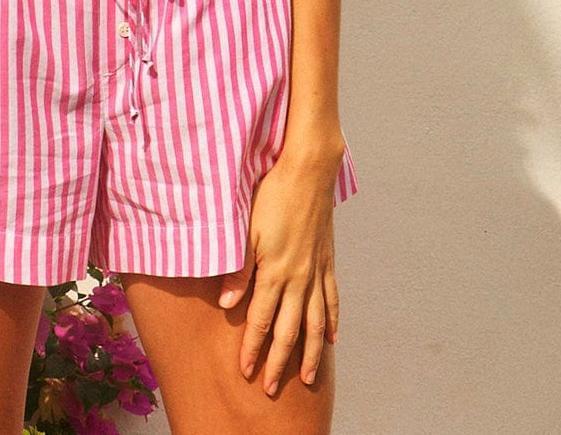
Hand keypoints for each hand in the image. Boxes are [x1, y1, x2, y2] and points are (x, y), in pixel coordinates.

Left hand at [216, 151, 340, 394]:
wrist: (308, 171)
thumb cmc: (272, 194)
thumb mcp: (246, 228)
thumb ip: (239, 268)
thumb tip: (227, 303)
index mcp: (276, 271)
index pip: (262, 321)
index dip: (252, 348)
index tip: (244, 371)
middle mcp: (299, 278)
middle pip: (290, 331)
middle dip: (279, 362)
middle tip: (270, 388)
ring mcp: (317, 271)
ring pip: (315, 324)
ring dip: (310, 354)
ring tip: (307, 378)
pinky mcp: (328, 261)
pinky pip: (332, 300)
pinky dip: (331, 322)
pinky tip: (331, 340)